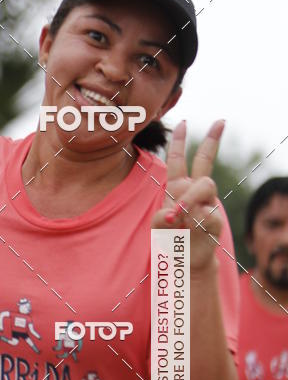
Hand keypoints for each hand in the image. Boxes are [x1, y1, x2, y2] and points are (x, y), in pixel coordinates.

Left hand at [152, 120, 224, 272]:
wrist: (187, 259)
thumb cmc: (172, 238)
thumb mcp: (158, 227)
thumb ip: (161, 218)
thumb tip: (178, 212)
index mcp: (178, 187)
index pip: (178, 160)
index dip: (179, 142)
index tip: (184, 122)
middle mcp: (195, 191)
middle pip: (204, 162)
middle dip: (212, 140)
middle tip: (221, 120)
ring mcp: (208, 204)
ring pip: (205, 185)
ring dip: (190, 198)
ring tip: (178, 215)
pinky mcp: (216, 221)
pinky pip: (207, 212)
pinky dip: (195, 219)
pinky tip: (189, 228)